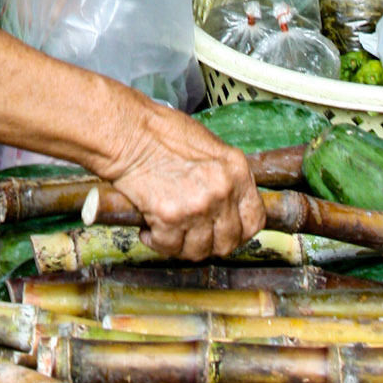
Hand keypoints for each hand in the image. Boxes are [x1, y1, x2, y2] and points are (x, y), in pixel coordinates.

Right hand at [105, 99, 263, 260]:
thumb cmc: (161, 132)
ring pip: (198, 251)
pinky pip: (169, 247)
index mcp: (236, 171)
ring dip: (183, 246)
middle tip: (194, 234)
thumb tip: (229, 202)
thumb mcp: (208, 146)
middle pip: (227, 241)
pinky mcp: (169, 218)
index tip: (228, 231)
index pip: (255, 220)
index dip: (241, 231)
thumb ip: (224, 176)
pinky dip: (157, 243)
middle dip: (210, 243)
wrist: (128, 132)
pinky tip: (151, 229)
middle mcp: (222, 191)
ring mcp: (197, 207)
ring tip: (170, 231)